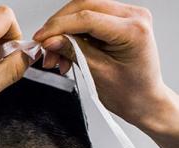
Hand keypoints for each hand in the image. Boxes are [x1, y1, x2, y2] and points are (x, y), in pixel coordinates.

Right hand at [33, 0, 165, 126]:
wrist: (144, 101)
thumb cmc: (130, 93)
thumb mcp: (98, 73)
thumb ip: (74, 52)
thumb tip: (51, 41)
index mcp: (133, 30)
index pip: (87, 18)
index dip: (59, 27)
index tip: (40, 38)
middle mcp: (133, 16)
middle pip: (85, 6)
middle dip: (59, 27)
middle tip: (44, 47)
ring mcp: (127, 16)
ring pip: (85, 11)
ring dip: (65, 32)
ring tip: (55, 56)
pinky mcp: (120, 22)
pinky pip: (90, 20)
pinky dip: (74, 35)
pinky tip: (66, 52)